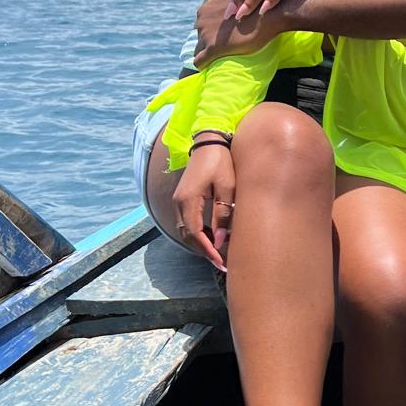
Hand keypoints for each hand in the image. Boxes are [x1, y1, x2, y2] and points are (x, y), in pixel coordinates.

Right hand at [172, 142, 235, 270]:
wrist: (209, 141)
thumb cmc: (221, 161)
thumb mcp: (227, 188)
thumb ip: (222, 214)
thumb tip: (222, 240)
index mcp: (188, 200)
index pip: (196, 233)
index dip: (208, 250)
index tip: (222, 262)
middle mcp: (178, 202)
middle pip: (188, 235)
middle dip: (205, 251)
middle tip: (223, 263)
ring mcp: (178, 200)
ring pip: (186, 230)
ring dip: (201, 243)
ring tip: (220, 254)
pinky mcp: (183, 199)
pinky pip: (188, 222)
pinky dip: (199, 234)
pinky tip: (214, 238)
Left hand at [193, 0, 278, 65]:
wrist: (266, 15)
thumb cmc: (255, 4)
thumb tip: (230, 0)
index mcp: (206, 8)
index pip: (202, 22)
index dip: (213, 29)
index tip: (224, 34)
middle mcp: (201, 20)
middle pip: (200, 35)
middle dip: (210, 39)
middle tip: (227, 44)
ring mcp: (205, 35)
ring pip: (199, 48)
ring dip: (208, 52)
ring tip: (221, 56)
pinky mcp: (212, 49)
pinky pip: (199, 62)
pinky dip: (203, 64)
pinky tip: (208, 66)